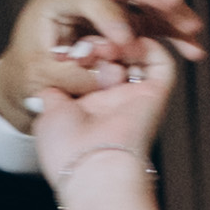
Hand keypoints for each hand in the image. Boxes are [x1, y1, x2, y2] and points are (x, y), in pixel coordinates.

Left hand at [0, 0, 209, 140]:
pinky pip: (153, 14)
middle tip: (175, 4)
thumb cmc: (31, 73)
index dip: (108, 17)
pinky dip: (171, 29)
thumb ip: (76, 75)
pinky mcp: (125, 8)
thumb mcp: (43, 79)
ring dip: (171, 14)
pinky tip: (193, 46)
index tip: (126, 42)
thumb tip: (112, 74)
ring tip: (194, 31)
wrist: (32, 73)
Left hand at [29, 32, 186, 188]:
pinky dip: (147, 47)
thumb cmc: (67, 149)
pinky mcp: (156, 95)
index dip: (79, 52)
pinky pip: (161, 63)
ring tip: (102, 48)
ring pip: (136, 55)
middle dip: (98, 44)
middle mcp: (113, 101)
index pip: (89, 66)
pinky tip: (126, 45)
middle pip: (112, 57)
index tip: (64, 51)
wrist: (94, 167)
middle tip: (84, 49)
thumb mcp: (48, 114)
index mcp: (88, 107)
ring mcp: (135, 98)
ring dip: (119, 42)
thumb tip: (51, 83)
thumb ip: (53, 93)